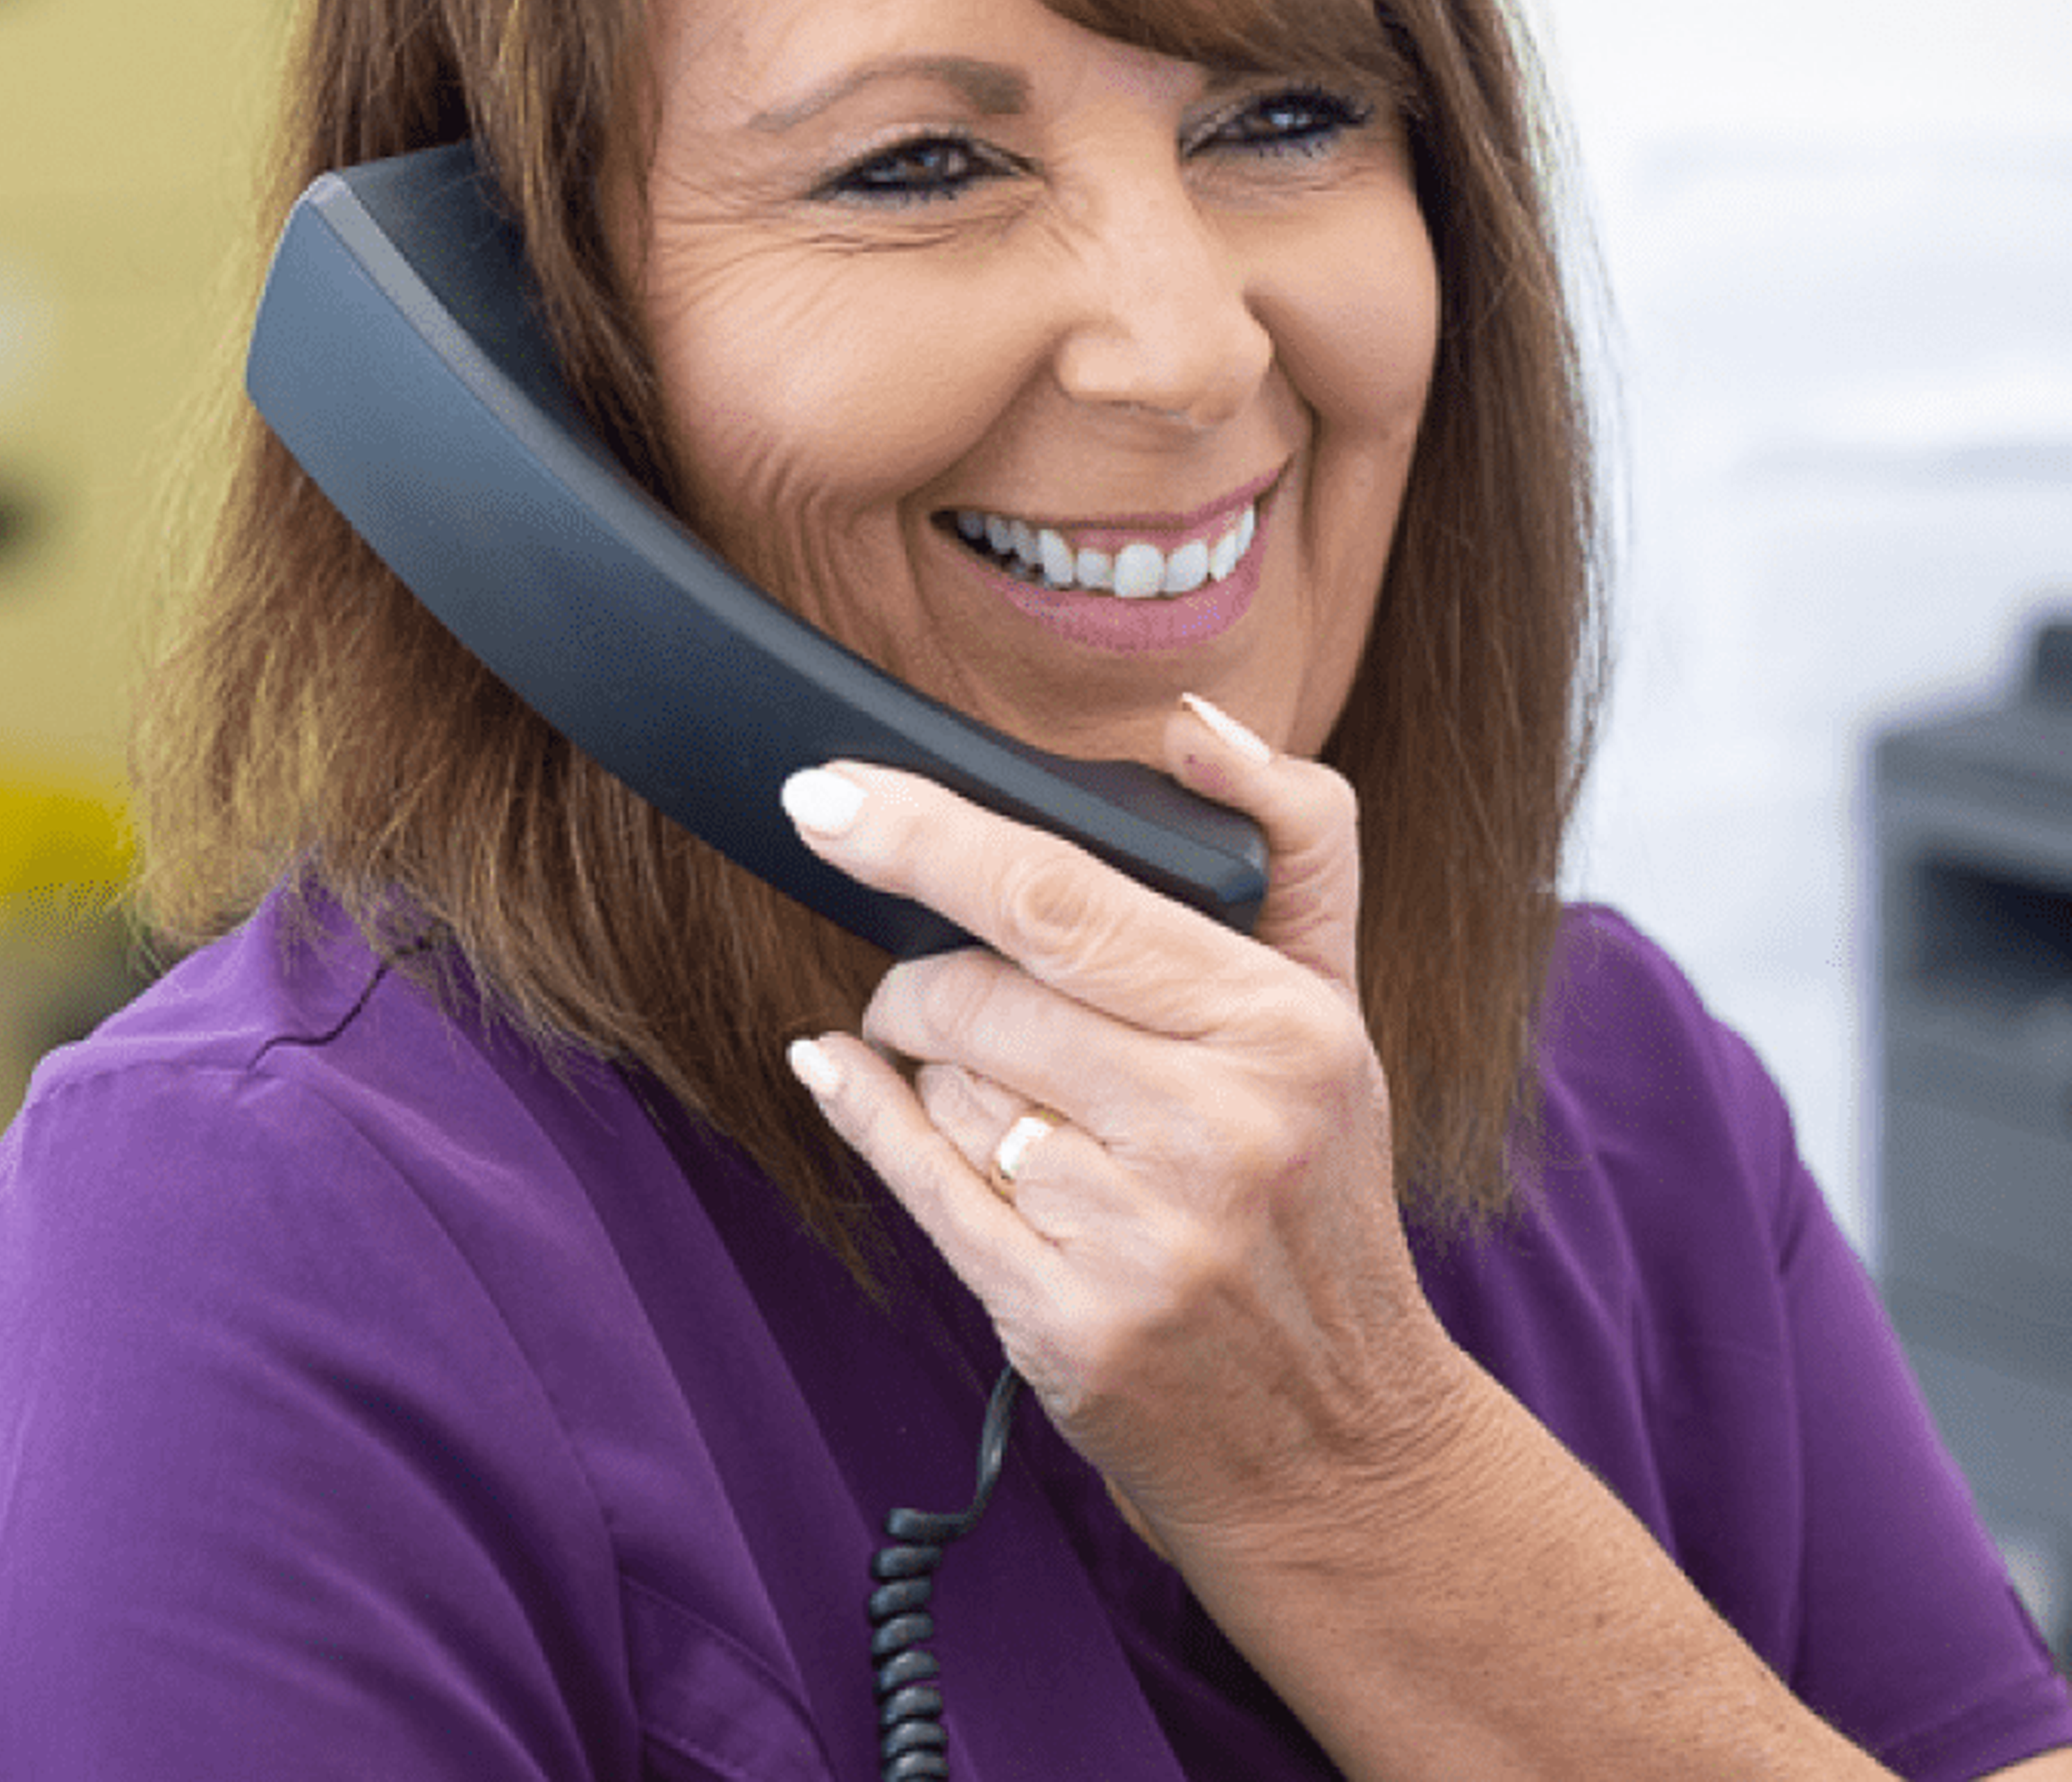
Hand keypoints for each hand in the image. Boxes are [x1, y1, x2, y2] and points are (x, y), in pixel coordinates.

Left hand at [784, 695, 1470, 1559]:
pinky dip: (862, 1113)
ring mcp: (1138, 1237)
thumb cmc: (1315, 1196)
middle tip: (939, 996)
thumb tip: (1195, 725)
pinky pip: (914, 1178)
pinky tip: (843, 1076)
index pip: (1059, 899)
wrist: (1341, 1443)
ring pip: (944, 1086)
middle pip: (975, 993)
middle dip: (925, 983)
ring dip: (933, 1072)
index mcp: (1281, 1028)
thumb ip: (1289, 844)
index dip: (924, 836)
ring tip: (1003, 1098)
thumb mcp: (1334, 1013)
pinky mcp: (1066, 1324)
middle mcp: (1218, 1129)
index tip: (828, 795)